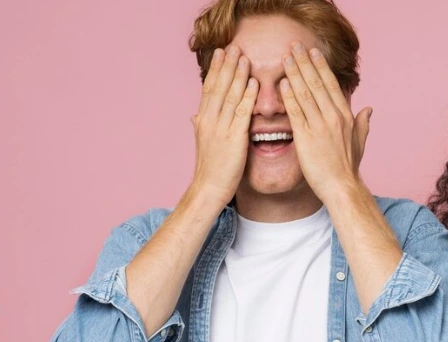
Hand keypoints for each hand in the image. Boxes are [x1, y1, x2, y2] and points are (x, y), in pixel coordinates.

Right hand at [189, 46, 258, 204]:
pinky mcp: (234, 139)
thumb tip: (194, 115)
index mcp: (202, 120)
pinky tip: (253, 84)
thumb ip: (200, 126)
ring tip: (244, 58)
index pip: (209, 89)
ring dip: (237, 76)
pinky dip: (247, 98)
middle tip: (233, 47)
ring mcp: (221, 129)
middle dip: (226, 66)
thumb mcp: (203, 143)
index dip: (216, 70)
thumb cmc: (210, 168)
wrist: (208, 189)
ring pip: (229, 96)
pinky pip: (241, 114)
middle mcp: (209, 121)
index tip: (221, 53)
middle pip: (218, 87)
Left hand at [279, 43, 372, 202]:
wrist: (342, 187)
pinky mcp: (306, 138)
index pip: (332, 85)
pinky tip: (282, 84)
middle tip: (294, 46)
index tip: (313, 52)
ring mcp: (320, 126)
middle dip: (305, 63)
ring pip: (306, 94)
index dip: (321, 67)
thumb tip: (369, 109)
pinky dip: (289, 97)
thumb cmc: (348, 168)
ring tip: (285, 58)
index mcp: (345, 116)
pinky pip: (296, 112)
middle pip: (317, 83)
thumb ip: (363, 123)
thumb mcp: (360, 142)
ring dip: (295, 74)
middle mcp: (334, 117)